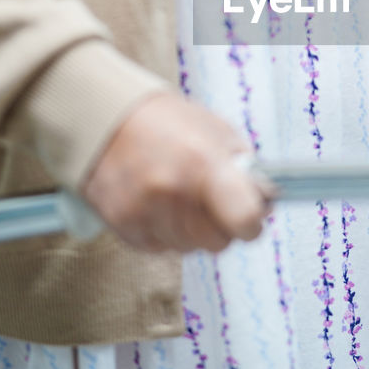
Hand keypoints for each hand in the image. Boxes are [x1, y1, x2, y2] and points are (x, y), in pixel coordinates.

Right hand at [81, 92, 270, 252]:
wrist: (105, 120)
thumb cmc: (165, 122)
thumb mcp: (215, 131)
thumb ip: (243, 168)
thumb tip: (264, 201)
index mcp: (202, 163)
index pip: (244, 218)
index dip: (252, 223)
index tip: (251, 218)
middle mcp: (172, 191)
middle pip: (218, 243)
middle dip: (221, 226)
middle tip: (210, 201)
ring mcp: (144, 212)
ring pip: (189, 249)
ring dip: (191, 230)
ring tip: (180, 195)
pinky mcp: (123, 226)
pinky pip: (160, 248)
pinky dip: (165, 232)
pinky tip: (158, 203)